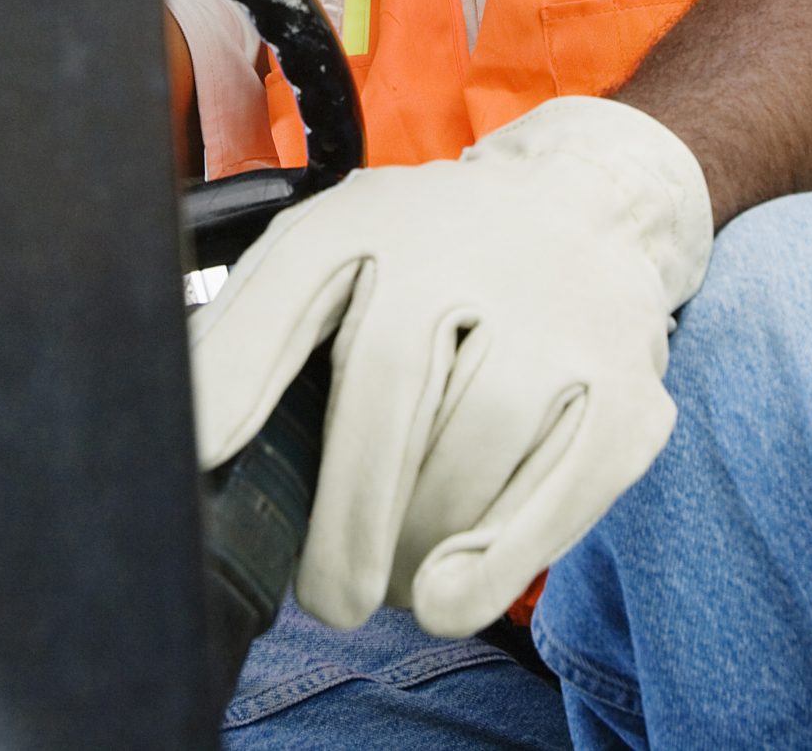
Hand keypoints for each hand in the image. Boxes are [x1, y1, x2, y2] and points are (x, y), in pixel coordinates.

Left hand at [189, 96, 712, 636]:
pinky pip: (560, 493)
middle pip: (387, 390)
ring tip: (390, 580)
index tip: (201, 450)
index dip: (239, 368)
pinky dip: (499, 561)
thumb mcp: (332, 255)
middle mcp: (465, 251)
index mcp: (371, 220)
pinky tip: (451, 597)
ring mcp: (555, 320)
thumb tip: (186, 435)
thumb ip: (253, 330)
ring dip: (414, 544)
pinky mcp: (624, 392)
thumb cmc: (432, 260)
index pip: (292, 284)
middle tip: (326, 596)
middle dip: (345, 514)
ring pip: (470, 452)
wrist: (588, 213)